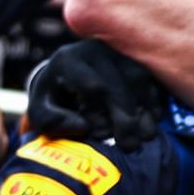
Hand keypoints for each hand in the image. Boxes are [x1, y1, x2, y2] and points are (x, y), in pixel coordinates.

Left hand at [26, 40, 166, 149]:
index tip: (103, 136)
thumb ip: (53, 121)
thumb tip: (83, 126)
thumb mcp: (40, 113)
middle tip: (131, 145)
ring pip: (139, 78)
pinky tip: (152, 120)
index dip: (101, 114)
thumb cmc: (51, 99)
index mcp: (67, 60)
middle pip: (119, 82)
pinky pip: (149, 76)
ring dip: (144, 108)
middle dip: (127, 116)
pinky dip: (153, 99)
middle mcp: (93, 49)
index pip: (93, 86)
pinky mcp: (131, 55)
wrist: (61, 78)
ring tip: (145, 135)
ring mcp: (115, 50)